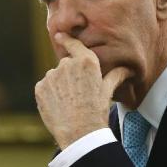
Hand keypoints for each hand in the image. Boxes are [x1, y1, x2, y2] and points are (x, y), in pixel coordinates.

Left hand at [35, 33, 131, 147]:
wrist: (79, 132)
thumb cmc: (96, 111)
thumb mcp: (107, 91)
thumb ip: (115, 76)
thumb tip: (127, 69)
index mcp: (86, 61)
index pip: (74, 44)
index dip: (66, 39)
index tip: (59, 35)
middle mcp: (67, 64)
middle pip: (65, 65)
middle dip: (69, 75)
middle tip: (77, 93)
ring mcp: (51, 76)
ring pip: (54, 77)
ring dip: (58, 85)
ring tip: (68, 102)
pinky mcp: (40, 87)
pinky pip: (44, 87)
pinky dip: (49, 94)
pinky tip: (58, 106)